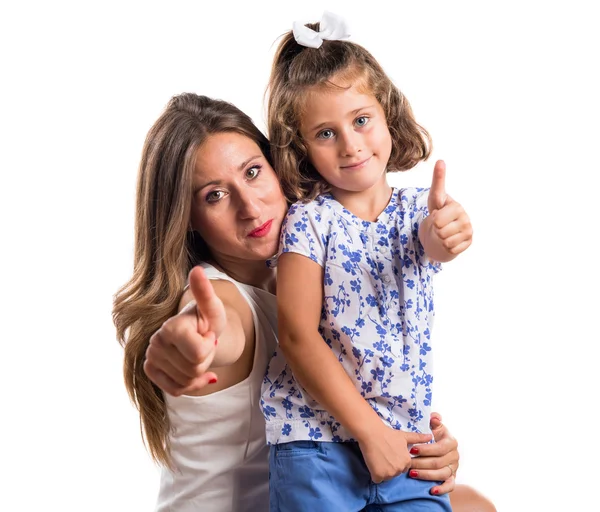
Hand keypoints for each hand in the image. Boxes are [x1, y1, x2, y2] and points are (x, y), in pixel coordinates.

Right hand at [143, 266, 224, 395]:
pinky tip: (195, 372)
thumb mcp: (213, 308)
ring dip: (198, 371)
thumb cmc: (207, 319)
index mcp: (170, 326)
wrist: (198, 331)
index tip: (208, 333)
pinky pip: (176, 390)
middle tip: (203, 343)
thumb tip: (196, 270)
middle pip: (193, 369)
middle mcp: (155, 341)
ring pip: (186, 381)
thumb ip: (205, 292)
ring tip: (196, 353)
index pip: (199, 354)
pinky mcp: (150, 370)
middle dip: (206, 359)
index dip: (210, 346)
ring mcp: (151, 356)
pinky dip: (190, 385)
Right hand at [359, 425, 431, 482]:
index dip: (395, 461)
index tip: (390, 453)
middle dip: (389, 467)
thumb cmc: (388, 434)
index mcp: (407, 461)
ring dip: (382, 471)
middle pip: (394, 473)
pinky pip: (377, 479)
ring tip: (378, 458)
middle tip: (383, 455)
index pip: (403, 467)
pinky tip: (373, 463)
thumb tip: (430, 436)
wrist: (372, 433)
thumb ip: (418, 438)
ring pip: (386, 477)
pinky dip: (374, 474)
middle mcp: (399, 469)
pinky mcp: (378, 475)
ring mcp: (389, 474)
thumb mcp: (405, 436)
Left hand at [408, 412, 459, 494]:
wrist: (442, 446)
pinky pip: (450, 486)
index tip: (412, 449)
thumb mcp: (435, 426)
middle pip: (438, 462)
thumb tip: (434, 417)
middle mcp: (455, 456)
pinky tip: (431, 490)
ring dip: (426, 475)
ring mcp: (454, 468)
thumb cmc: (435, 435)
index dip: (425, 449)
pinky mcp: (453, 477)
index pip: (439, 448)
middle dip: (421, 463)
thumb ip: (434, 420)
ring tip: (412, 473)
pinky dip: (442, 489)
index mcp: (451, 442)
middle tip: (407, 463)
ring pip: (441, 474)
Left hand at [424, 160, 472, 258]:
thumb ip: (438, 180)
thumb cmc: (439, 210)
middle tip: (440, 224)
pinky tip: (449, 239)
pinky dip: (447, 247)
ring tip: (444, 231)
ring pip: (445, 242)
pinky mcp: (468, 244)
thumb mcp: (435, 196)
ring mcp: (469, 232)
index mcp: (458, 207)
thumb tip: (440, 160)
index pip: (437, 220)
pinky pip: (451, 250)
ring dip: (441, 239)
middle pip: (440, 232)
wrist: (444, 227)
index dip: (433, 219)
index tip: (439, 214)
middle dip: (436, 230)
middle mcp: (466, 220)